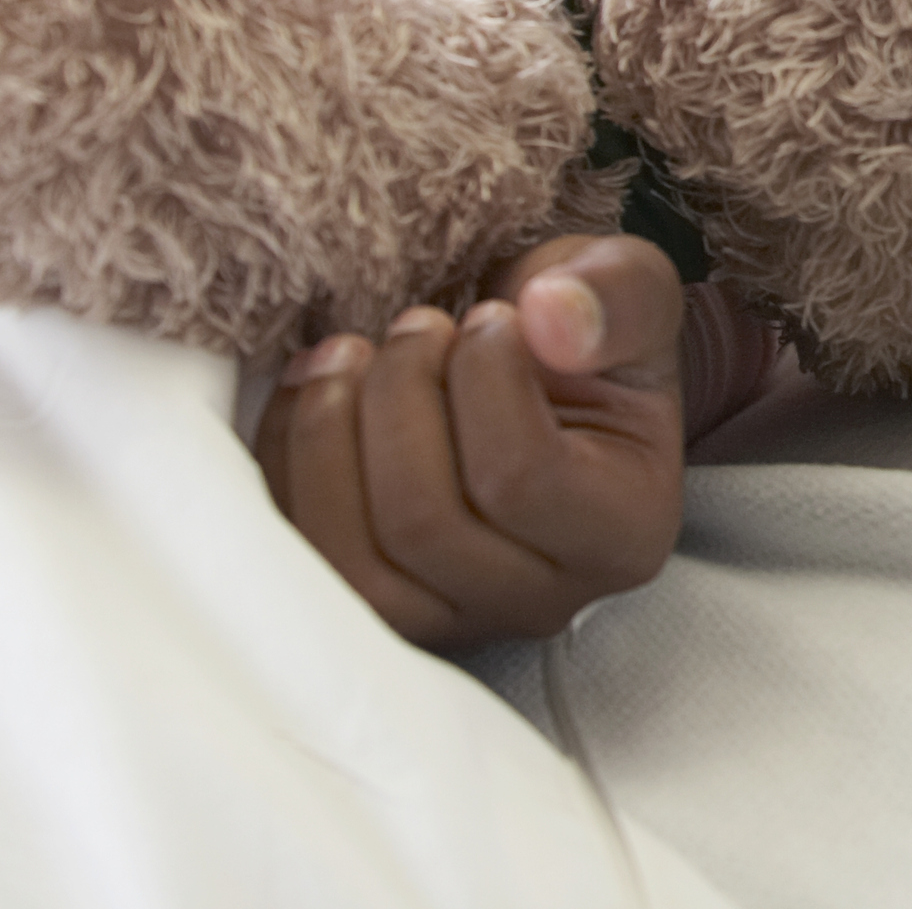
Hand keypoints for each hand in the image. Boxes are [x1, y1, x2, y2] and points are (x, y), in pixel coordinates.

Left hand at [254, 234, 687, 645]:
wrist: (530, 372)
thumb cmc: (582, 337)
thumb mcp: (628, 291)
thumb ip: (614, 297)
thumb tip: (548, 316)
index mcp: (620, 532)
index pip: (522, 480)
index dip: (484, 379)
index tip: (492, 315)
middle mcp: (538, 600)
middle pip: (423, 525)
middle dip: (399, 396)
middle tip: (417, 323)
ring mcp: (444, 619)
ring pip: (351, 559)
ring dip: (327, 432)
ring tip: (348, 351)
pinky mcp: (366, 609)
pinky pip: (298, 559)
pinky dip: (283, 462)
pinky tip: (309, 388)